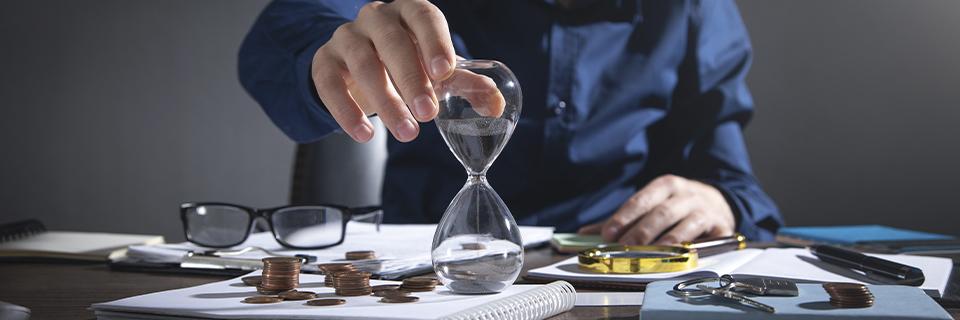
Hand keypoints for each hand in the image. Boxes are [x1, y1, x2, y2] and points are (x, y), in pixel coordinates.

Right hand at [310, 0, 502, 142]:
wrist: (356, 65)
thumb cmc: (406, 62)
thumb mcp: (436, 70)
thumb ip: (466, 84)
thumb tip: (495, 104)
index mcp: (410, 13)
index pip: (424, 17)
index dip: (435, 42)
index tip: (445, 72)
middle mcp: (376, 19)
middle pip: (392, 42)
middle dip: (412, 79)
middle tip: (427, 114)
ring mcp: (347, 38)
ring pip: (363, 64)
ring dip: (385, 101)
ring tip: (406, 132)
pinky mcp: (324, 62)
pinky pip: (329, 84)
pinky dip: (346, 111)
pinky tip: (364, 134)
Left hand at [577, 175, 735, 244]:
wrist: (718, 203)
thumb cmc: (676, 206)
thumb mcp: (651, 205)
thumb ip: (621, 220)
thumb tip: (585, 233)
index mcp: (665, 185)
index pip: (641, 200)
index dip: (623, 217)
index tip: (608, 234)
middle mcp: (686, 194)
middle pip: (662, 212)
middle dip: (641, 231)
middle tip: (625, 247)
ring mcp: (706, 210)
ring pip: (685, 224)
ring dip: (667, 240)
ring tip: (652, 253)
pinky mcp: (722, 227)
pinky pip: (709, 238)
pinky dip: (697, 247)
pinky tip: (684, 255)